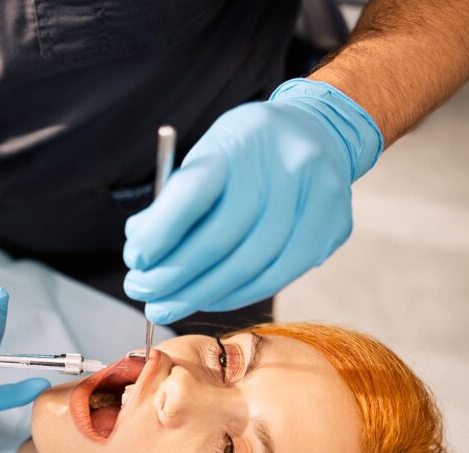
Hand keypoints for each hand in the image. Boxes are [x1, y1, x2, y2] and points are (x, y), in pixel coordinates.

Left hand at [124, 78, 383, 322]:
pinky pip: (278, 275)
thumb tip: (140, 251)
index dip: (160, 232)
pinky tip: (208, 299)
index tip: (135, 259)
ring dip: (200, 294)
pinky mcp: (334, 226)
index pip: (194, 190)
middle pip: (222, 237)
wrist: (320, 131)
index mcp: (242, 138)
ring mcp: (317, 196)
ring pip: (251, 264)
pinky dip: (236, 294)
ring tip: (166, 306)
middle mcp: (285, 164)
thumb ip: (174, 200)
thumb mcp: (208, 156)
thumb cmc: (247, 153)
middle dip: (174, 274)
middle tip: (141, 293)